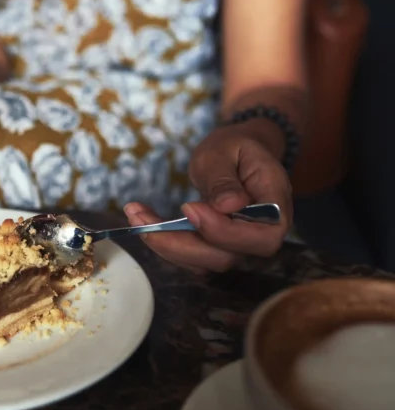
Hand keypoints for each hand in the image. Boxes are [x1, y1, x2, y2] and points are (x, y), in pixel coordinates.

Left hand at [123, 121, 292, 272]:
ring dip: (165, 243)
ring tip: (135, 213)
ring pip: (204, 262)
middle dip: (181, 243)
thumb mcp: (224, 149)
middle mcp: (260, 232)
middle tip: (143, 216)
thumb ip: (224, 178)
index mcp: (275, 204)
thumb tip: (229, 205)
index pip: (262, 237)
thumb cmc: (233, 147)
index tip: (189, 207)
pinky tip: (141, 217)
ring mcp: (237, 243)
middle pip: (228, 256)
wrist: (234, 152)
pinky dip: (163, 241)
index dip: (225, 231)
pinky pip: (190, 255)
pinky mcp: (215, 246)